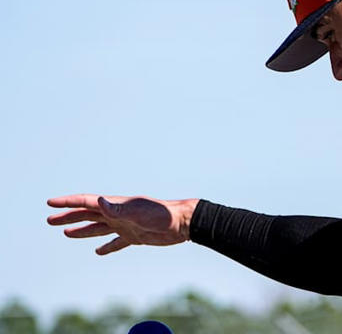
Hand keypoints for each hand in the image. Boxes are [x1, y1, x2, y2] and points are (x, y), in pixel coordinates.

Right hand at [47, 194, 198, 254]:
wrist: (182, 224)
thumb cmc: (162, 215)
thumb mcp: (138, 212)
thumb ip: (118, 209)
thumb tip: (98, 200)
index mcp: (115, 205)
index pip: (86, 202)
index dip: (68, 203)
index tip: (50, 202)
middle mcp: (118, 214)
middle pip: (87, 215)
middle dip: (69, 217)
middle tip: (49, 220)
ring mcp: (125, 225)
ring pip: (98, 228)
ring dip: (82, 231)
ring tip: (65, 233)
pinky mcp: (135, 237)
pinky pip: (116, 242)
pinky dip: (106, 247)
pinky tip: (98, 252)